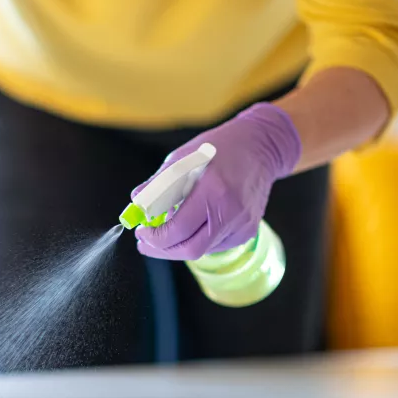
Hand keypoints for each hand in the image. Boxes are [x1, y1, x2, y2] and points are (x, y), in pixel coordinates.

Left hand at [134, 103, 300, 259]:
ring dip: (179, 244)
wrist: (261, 146)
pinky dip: (198, 238)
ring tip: (167, 227)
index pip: (177, 230)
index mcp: (212, 190)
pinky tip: (193, 224)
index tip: (141, 232)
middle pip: (190, 250)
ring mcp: (242, 224)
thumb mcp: (182, 158)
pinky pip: (215, 244)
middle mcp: (230, 211)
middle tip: (145, 243)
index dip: (155, 237)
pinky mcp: (248, 231)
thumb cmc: (218, 149)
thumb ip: (158, 184)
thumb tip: (137, 203)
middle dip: (162, 250)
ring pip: (202, 249)